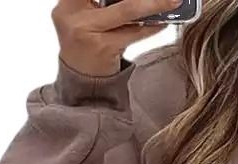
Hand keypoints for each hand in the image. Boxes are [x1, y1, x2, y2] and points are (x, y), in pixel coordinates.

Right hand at [52, 0, 179, 76]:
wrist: (82, 81)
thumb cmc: (87, 44)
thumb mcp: (86, 18)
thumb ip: (104, 5)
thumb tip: (141, 0)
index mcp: (67, 3)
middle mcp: (72, 13)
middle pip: (116, 0)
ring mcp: (87, 30)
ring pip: (127, 11)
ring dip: (153, 5)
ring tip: (170, 3)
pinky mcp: (104, 47)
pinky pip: (133, 32)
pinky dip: (150, 27)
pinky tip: (162, 23)